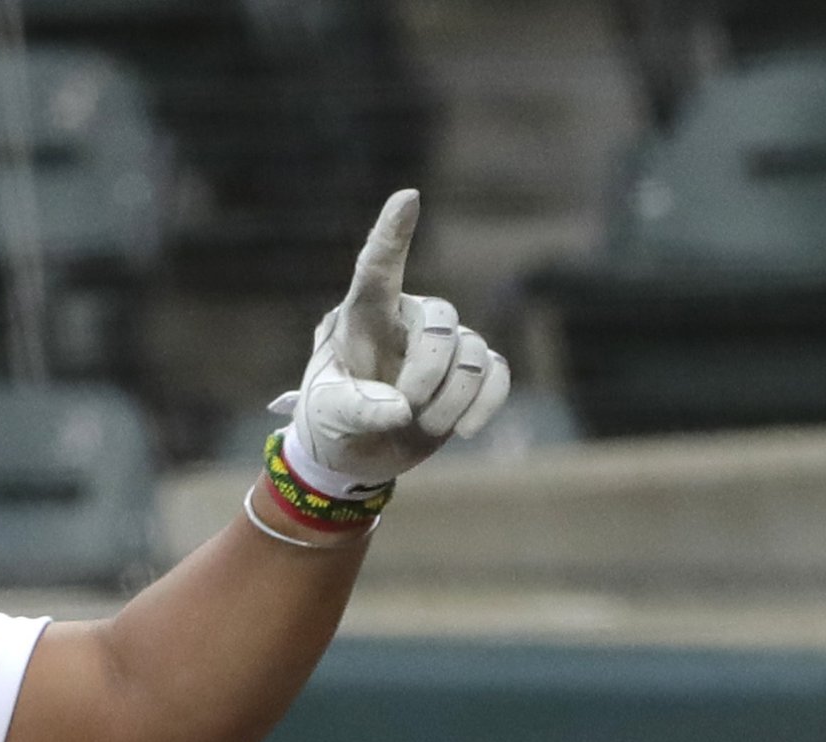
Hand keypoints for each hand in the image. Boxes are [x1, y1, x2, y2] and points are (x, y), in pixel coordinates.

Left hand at [272, 189, 510, 492]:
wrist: (353, 457)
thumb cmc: (329, 422)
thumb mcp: (327, 415)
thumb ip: (357, 408)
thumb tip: (401, 411)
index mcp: (362, 318)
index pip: (377, 268)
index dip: (392, 234)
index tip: (407, 199)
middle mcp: (408, 319)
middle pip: (441, 322)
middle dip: (426, 375)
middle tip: (402, 411)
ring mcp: (444, 344)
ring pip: (472, 354)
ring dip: (448, 401)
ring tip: (417, 424)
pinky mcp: (470, 373)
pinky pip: (498, 373)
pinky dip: (485, 404)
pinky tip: (464, 431)